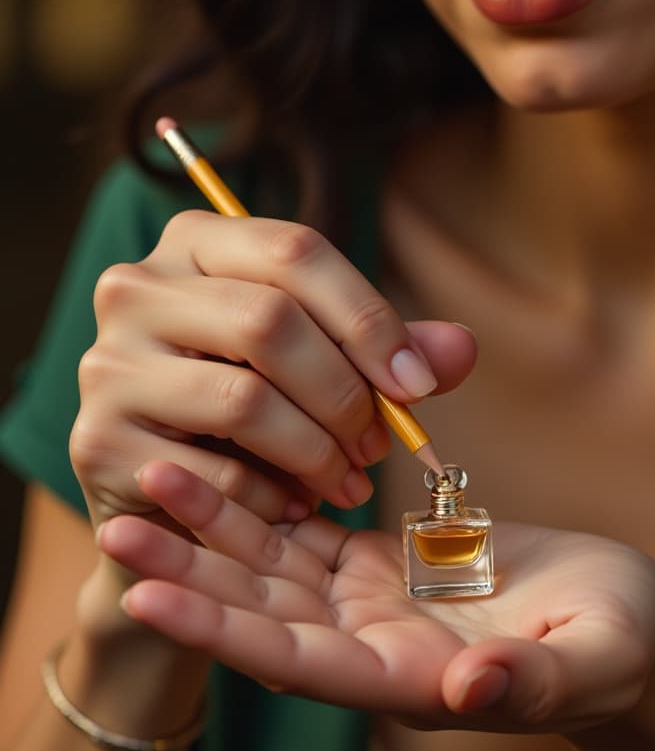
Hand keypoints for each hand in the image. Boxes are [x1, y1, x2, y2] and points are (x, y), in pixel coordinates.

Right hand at [70, 210, 476, 531]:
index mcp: (196, 245)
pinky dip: (273, 497)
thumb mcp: (319, 371)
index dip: (369, 319)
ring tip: (347, 482)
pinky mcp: (97, 441)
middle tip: (379, 445)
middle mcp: (136, 287)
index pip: (296, 251)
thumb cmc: (252, 418)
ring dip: (318, 452)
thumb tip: (461, 351)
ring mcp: (107, 364)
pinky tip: (293, 505)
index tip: (420, 386)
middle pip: (269, 321)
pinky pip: (214, 473)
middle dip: (346, 394)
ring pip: (244, 399)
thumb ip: (384, 356)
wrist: (170, 500)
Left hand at [99, 461, 654, 732]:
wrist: (618, 620)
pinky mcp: (381, 567)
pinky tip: (227, 458)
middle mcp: (373, 649)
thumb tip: (469, 690)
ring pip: (276, 570)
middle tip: (121, 520)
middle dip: (192, 571)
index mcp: (413, 681)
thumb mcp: (598, 659)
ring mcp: (372, 607)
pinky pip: (308, 536)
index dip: (224, 632)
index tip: (150, 594)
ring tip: (156, 473)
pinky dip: (266, 505)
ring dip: (215, 526)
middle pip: (264, 615)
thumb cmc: (619, 645)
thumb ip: (537, 684)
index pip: (301, 665)